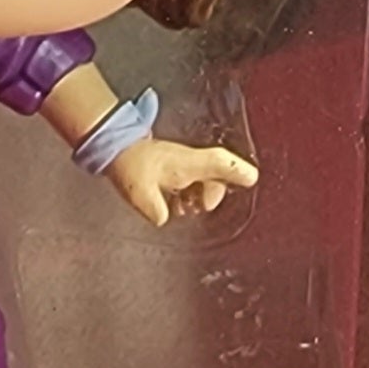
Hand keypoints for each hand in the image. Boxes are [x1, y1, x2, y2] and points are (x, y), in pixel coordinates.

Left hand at [106, 138, 257, 226]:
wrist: (117, 148)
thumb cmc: (131, 166)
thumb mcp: (140, 193)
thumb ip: (157, 211)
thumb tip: (166, 219)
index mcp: (188, 163)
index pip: (221, 164)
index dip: (238, 172)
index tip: (251, 179)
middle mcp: (192, 160)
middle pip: (219, 176)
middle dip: (211, 195)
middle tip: (198, 206)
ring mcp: (187, 161)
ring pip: (208, 180)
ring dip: (200, 195)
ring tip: (182, 203)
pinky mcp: (181, 165)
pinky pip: (197, 180)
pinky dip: (192, 192)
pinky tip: (177, 200)